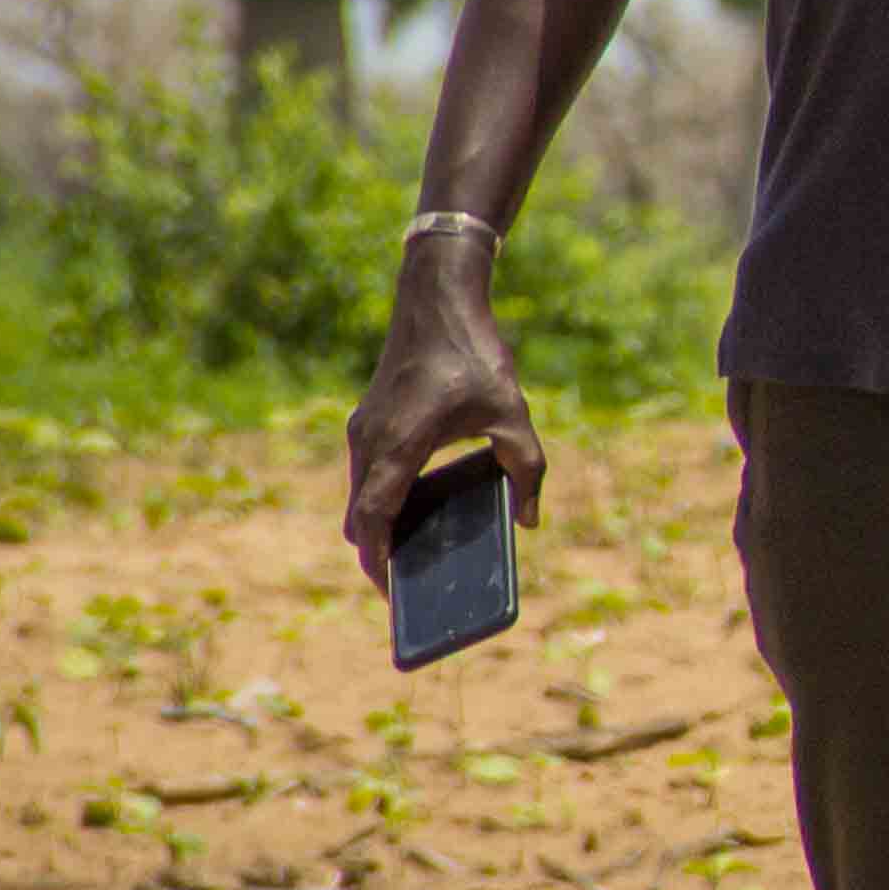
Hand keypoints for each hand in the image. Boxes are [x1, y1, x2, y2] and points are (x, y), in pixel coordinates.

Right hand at [343, 240, 542, 584]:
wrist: (436, 296)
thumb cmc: (474, 354)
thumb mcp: (512, 413)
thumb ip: (527, 469)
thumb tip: (530, 520)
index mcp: (399, 444)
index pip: (373, 519)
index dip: (379, 561)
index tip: (395, 592)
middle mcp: (369, 440)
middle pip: (359, 518)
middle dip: (379, 555)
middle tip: (411, 588)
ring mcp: (363, 429)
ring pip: (358, 496)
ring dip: (378, 526)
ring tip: (415, 557)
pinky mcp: (367, 419)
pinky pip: (365, 474)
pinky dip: (380, 499)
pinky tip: (417, 510)